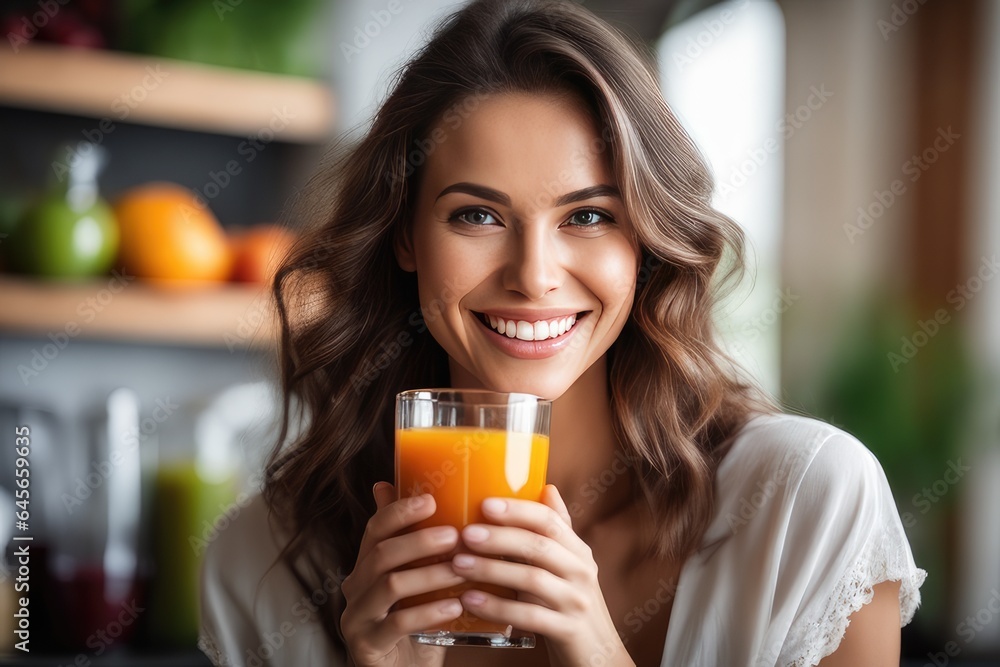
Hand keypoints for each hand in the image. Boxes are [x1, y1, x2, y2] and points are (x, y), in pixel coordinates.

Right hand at [340, 482, 465, 666]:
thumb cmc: (414, 621)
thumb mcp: (417, 578)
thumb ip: (419, 543)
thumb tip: (430, 498)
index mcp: (366, 565)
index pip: (375, 529)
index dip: (400, 511)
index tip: (431, 500)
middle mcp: (354, 587)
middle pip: (381, 554)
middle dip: (419, 541)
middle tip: (455, 535)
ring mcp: (356, 617)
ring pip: (390, 586)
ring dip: (429, 574)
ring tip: (461, 569)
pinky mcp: (367, 645)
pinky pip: (398, 624)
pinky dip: (429, 612)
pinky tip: (456, 606)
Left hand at [450, 485, 634, 666]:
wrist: (597, 655)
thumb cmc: (570, 604)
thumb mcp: (568, 565)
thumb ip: (555, 531)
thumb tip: (546, 487)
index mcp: (578, 550)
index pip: (550, 520)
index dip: (518, 510)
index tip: (485, 503)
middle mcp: (582, 571)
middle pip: (539, 546)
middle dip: (499, 538)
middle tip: (465, 534)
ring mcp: (577, 601)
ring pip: (532, 579)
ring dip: (491, 570)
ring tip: (458, 564)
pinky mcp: (568, 630)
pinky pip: (529, 616)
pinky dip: (497, 607)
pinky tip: (470, 600)